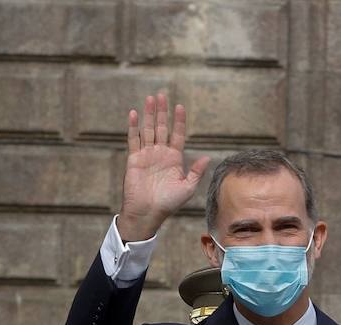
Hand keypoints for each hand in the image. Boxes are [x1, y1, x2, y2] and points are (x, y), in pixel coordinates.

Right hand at [116, 93, 211, 241]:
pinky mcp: (134, 159)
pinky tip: (134, 114)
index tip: (180, 107)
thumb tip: (207, 157)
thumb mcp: (187, 188)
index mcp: (174, 158)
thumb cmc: (168, 203)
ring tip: (150, 99)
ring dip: (149, 114)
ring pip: (148, 129)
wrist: (148, 213)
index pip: (177, 134)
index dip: (178, 121)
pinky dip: (133, 127)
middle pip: (162, 127)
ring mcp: (147, 155)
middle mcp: (160, 153)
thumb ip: (196, 172)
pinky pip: (133, 140)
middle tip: (162, 95)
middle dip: (162, 112)